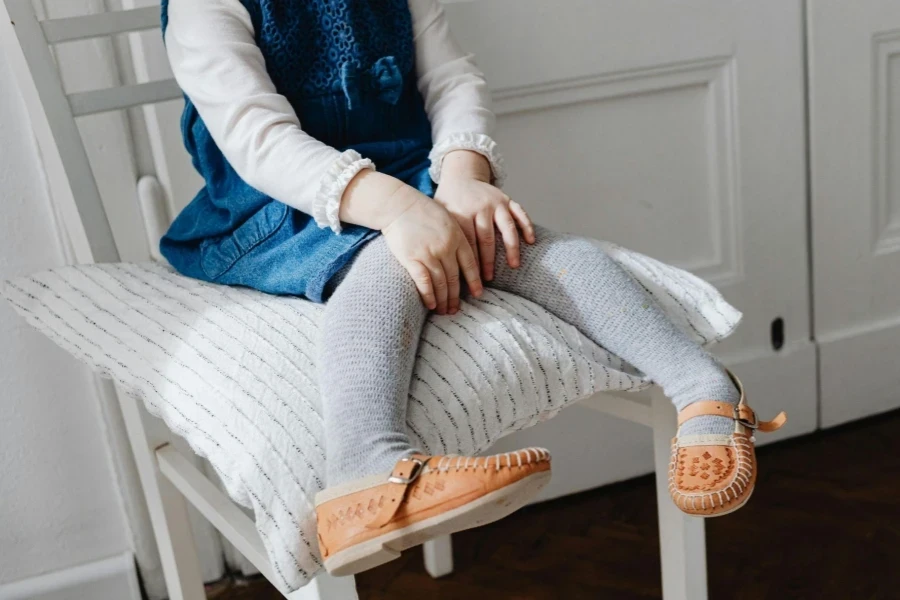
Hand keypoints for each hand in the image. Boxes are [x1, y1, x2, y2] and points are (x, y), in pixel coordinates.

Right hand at [381, 186, 482, 313]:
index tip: (477, 294)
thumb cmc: (422, 211)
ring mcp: (429, 254)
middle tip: (456, 309)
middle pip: (455, 278)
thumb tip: (463, 256)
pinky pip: (423, 281)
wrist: (399, 205)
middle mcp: (446, 247)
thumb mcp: (447, 219)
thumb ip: (457, 236)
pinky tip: (431, 304)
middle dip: (456, 297)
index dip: (474, 281)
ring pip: (441, 283)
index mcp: (457, 237)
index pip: (470, 264)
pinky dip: (428, 295)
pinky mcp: (412, 258)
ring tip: (443, 311)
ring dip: (443, 300)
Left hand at [435, 150, 534, 280]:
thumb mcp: (439, 214)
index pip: (467, 243)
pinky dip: (527, 226)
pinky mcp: (507, 199)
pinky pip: (520, 213)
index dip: (470, 262)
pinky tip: (531, 241)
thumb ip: (442, 234)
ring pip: (506, 227)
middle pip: (486, 238)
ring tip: (514, 265)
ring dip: (511, 248)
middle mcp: (480, 207)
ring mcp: (495, 202)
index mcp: (461, 212)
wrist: (460, 175)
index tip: (471, 279)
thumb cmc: (448, 201)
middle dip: (487, 261)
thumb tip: (437, 265)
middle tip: (488, 279)